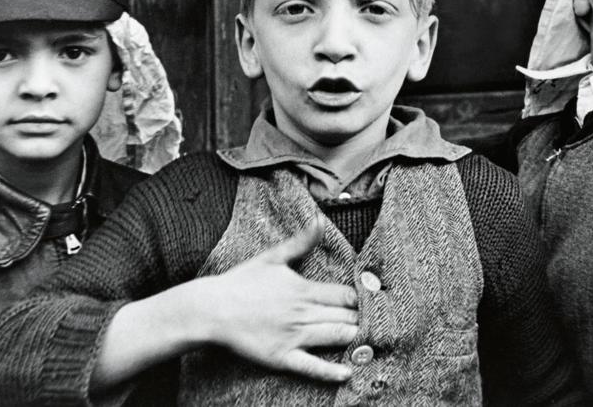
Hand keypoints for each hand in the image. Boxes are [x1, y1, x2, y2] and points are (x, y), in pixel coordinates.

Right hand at [204, 216, 359, 381]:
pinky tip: (347, 373)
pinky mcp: (281, 356)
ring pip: (334, 336)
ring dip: (355, 338)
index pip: (345, 294)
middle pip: (345, 315)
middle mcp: (302, 312)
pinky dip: (330, 371)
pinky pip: (310, 366)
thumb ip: (301, 241)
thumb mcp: (272, 257)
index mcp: (303, 288)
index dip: (362, 299)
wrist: (212, 309)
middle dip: (363, 319)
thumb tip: (320, 219)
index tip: (375, 301)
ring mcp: (293, 336)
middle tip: (380, 323)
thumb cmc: (240, 282)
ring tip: (371, 341)